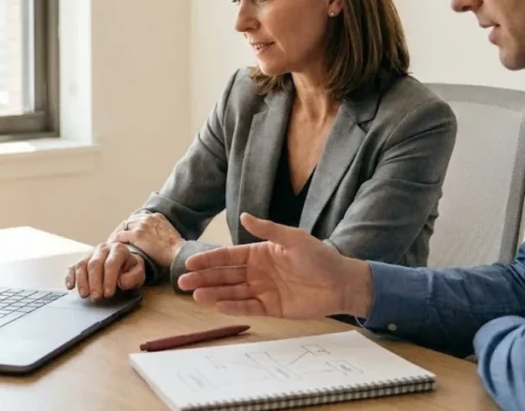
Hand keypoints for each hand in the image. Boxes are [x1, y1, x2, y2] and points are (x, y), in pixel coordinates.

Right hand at [65, 242, 145, 299]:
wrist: (123, 263)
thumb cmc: (130, 269)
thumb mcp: (138, 273)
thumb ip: (134, 277)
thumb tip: (121, 282)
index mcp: (118, 250)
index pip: (111, 264)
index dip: (109, 279)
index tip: (108, 294)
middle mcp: (103, 249)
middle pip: (94, 264)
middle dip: (94, 283)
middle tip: (96, 297)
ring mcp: (91, 254)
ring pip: (82, 265)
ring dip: (82, 281)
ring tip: (85, 295)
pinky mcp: (82, 261)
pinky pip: (73, 267)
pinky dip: (70, 277)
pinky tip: (71, 286)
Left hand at [111, 212, 184, 266]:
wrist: (178, 252)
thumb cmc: (175, 249)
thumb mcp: (169, 234)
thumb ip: (159, 232)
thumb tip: (154, 239)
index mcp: (156, 216)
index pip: (138, 218)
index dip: (131, 226)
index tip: (127, 232)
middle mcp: (148, 218)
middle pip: (129, 221)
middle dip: (122, 229)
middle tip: (117, 238)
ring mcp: (141, 225)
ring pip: (123, 227)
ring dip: (117, 234)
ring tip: (113, 242)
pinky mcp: (137, 235)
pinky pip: (120, 236)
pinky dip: (115, 240)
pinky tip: (112, 246)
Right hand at [177, 213, 373, 318]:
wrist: (342, 282)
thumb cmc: (320, 257)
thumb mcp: (294, 238)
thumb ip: (267, 230)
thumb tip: (242, 216)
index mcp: (260, 253)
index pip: (228, 257)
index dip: (209, 260)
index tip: (190, 262)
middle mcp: (257, 272)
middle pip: (225, 276)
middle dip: (204, 279)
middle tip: (183, 283)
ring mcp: (263, 290)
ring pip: (232, 292)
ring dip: (213, 293)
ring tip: (195, 296)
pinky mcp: (271, 308)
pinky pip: (248, 307)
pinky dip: (233, 307)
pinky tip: (217, 306)